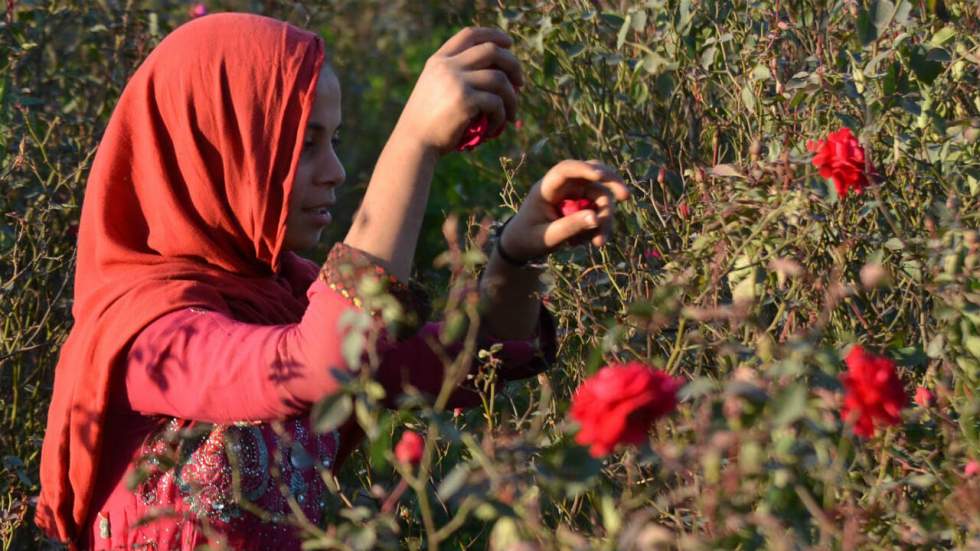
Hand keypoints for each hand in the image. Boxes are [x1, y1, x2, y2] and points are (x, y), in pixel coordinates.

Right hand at [395, 27, 523, 154]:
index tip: (508, 43)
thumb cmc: (428, 121)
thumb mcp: (436, 88)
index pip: (469, 35)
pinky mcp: (465, 101)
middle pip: (491, 50)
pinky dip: (501, 117)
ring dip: (512, 97)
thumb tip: (499, 73)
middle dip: (512, 64)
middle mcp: (447, 66)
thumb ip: (457, 75)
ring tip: (512, 114)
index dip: (492, 34)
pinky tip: (495, 128)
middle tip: (520, 83)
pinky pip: (496, 103)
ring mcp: (456, 81)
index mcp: (439, 60)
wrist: (414, 142)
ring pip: (499, 78)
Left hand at [500, 160, 629, 262]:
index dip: (583, 168)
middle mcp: (563, 188)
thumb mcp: (547, 237)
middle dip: (610, 183)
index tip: (600, 176)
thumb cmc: (528, 240)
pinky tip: (593, 242)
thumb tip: (596, 218)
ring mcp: (574, 196)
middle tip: (626, 197)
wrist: (522, 246)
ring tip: (599, 243)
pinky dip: (601, 225)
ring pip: (600, 196)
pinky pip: (599, 211)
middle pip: (591, 174)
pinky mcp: (582, 206)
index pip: (565, 170)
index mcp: (546, 189)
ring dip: (606, 218)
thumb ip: (569, 227)